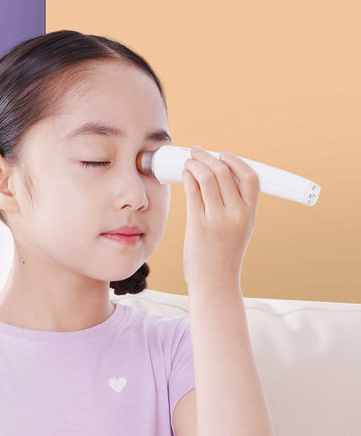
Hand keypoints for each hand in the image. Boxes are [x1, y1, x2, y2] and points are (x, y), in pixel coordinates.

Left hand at [182, 146, 259, 291]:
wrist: (215, 282)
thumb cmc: (223, 255)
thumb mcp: (239, 228)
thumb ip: (234, 205)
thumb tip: (218, 177)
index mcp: (250, 214)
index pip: (250, 178)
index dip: (236, 162)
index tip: (224, 155)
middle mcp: (237, 214)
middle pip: (224, 173)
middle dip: (209, 157)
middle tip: (198, 152)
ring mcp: (218, 219)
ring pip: (207, 178)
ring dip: (196, 164)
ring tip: (189, 161)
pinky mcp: (199, 224)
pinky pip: (193, 191)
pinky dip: (188, 178)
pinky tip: (185, 174)